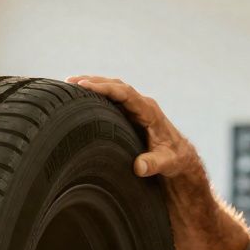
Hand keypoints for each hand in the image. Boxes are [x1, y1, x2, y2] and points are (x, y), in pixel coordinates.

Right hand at [66, 75, 200, 179]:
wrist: (180, 158)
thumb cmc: (173, 159)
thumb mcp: (166, 163)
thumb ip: (153, 164)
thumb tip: (138, 167)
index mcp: (149, 111)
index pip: (125, 93)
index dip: (105, 88)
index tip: (85, 86)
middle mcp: (142, 105)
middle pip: (116, 86)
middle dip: (94, 82)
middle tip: (70, 82)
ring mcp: (136, 108)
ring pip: (113, 89)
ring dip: (94, 85)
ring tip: (69, 85)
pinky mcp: (130, 114)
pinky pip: (113, 99)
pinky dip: (97, 94)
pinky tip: (81, 97)